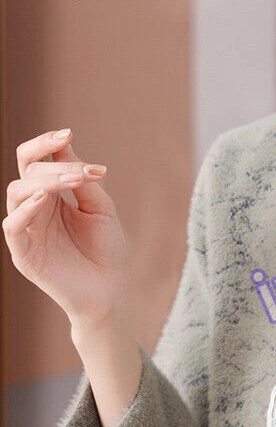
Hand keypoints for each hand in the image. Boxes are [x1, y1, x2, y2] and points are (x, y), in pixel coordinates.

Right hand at [2, 128, 130, 327]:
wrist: (112, 293)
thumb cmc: (107, 252)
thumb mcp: (100, 208)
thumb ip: (81, 179)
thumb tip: (65, 142)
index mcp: (50, 196)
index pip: (34, 160)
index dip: (46, 144)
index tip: (67, 133)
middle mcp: (34, 209)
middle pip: (25, 171)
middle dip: (53, 164)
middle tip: (84, 172)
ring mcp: (26, 231)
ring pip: (17, 192)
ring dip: (45, 181)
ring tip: (73, 182)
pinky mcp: (23, 253)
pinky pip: (13, 226)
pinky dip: (26, 208)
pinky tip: (44, 198)